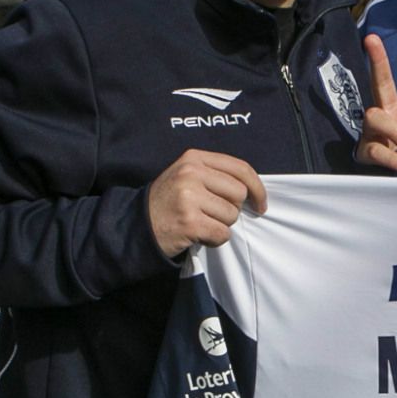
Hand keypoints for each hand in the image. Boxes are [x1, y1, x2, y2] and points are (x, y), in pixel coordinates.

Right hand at [147, 150, 266, 257]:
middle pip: (239, 193)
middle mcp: (191, 173)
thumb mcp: (187, 176)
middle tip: (212, 214)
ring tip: (200, 223)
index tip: (260, 203)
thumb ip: (216, 175)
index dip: (257, 187)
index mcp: (194, 158)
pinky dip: (214, 239)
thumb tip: (253, 189)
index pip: (240, 168)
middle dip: (232, 209)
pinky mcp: (189, 222)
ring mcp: (189, 197)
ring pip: (231, 215)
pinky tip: (198, 235)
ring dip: (220, 225)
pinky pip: (222, 234)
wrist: (136, 225)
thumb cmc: (169, 202)